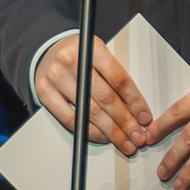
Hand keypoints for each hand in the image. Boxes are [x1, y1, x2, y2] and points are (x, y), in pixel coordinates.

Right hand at [32, 32, 150, 150]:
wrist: (48, 52)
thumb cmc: (79, 56)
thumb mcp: (98, 54)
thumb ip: (114, 76)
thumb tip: (136, 108)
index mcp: (90, 48)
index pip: (118, 79)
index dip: (134, 101)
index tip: (144, 117)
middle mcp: (71, 61)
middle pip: (106, 98)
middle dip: (125, 122)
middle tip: (138, 136)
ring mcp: (56, 78)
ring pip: (90, 112)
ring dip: (111, 131)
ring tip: (124, 141)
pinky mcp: (44, 93)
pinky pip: (71, 119)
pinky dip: (90, 131)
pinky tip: (103, 137)